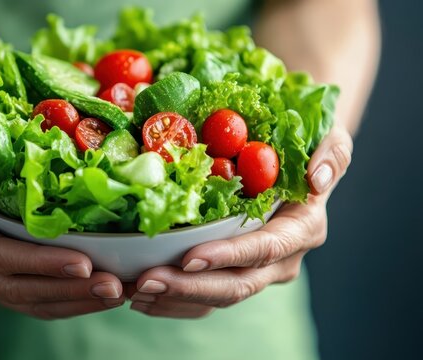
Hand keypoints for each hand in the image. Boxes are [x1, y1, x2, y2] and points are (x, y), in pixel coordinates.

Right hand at [0, 111, 124, 318]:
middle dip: (67, 289)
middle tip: (114, 286)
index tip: (81, 262)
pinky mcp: (7, 274)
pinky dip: (72, 298)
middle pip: (17, 288)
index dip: (35, 263)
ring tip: (121, 292)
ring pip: (32, 300)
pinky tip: (105, 291)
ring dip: (76, 300)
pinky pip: (40, 297)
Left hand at [128, 125, 352, 317]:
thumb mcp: (328, 137)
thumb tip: (318, 179)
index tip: (190, 257)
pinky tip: (141, 295)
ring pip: (216, 298)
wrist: (296, 163)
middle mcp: (281, 259)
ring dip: (174, 299)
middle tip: (146, 281)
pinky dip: (173, 301)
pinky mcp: (233, 274)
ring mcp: (256, 272)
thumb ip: (331, 154)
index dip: (229, 255)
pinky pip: (204, 300)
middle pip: (236, 285)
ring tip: (135, 291)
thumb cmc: (306, 145)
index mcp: (302, 229)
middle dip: (190, 287)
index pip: (264, 249)